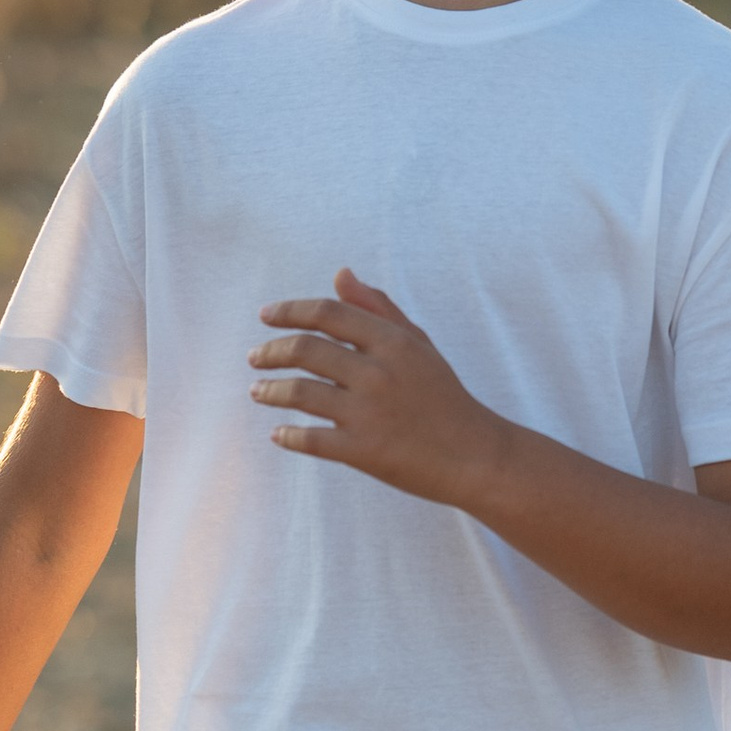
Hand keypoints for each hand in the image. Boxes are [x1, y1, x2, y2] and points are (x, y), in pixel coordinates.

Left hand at [250, 270, 507, 503]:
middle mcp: (378, 373)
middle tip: (255, 357)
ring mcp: (369, 413)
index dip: (289, 311)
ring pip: (299, 392)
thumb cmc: (443, 396)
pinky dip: (288, 435)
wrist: (475, 455)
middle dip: (269, 352)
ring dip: (269, 391)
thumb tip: (340, 275)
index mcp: (392, 342)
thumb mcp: (417, 344)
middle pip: (304, 349)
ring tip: (257, 392)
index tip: (266, 316)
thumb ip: (378, 308)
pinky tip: (279, 434)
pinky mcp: (363, 451)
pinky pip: (310, 439)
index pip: (327, 313)